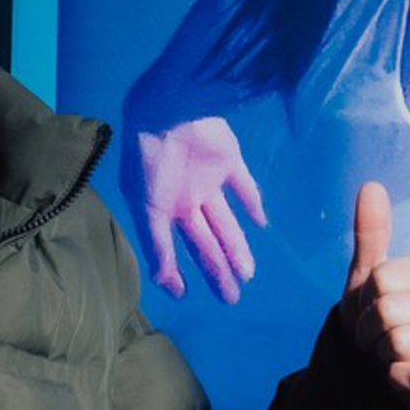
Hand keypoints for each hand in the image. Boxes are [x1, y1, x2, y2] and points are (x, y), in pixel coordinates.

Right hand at [133, 115, 269, 302]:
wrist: (171, 110)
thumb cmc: (152, 163)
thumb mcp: (147, 209)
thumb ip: (157, 245)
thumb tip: (164, 282)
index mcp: (159, 208)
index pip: (169, 247)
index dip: (175, 271)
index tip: (186, 295)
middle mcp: (183, 197)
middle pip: (203, 241)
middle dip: (215, 270)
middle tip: (230, 298)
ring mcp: (206, 179)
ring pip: (225, 221)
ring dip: (236, 246)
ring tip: (248, 275)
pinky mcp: (228, 160)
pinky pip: (244, 185)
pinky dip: (253, 202)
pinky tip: (262, 223)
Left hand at [333, 180, 409, 404]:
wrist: (385, 372)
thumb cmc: (379, 319)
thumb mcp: (368, 276)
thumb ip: (371, 232)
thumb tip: (371, 186)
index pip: (383, 278)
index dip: (366, 300)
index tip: (372, 308)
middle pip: (388, 310)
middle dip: (370, 329)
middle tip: (379, 336)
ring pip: (400, 343)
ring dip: (382, 355)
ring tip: (392, 355)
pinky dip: (397, 379)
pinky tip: (403, 376)